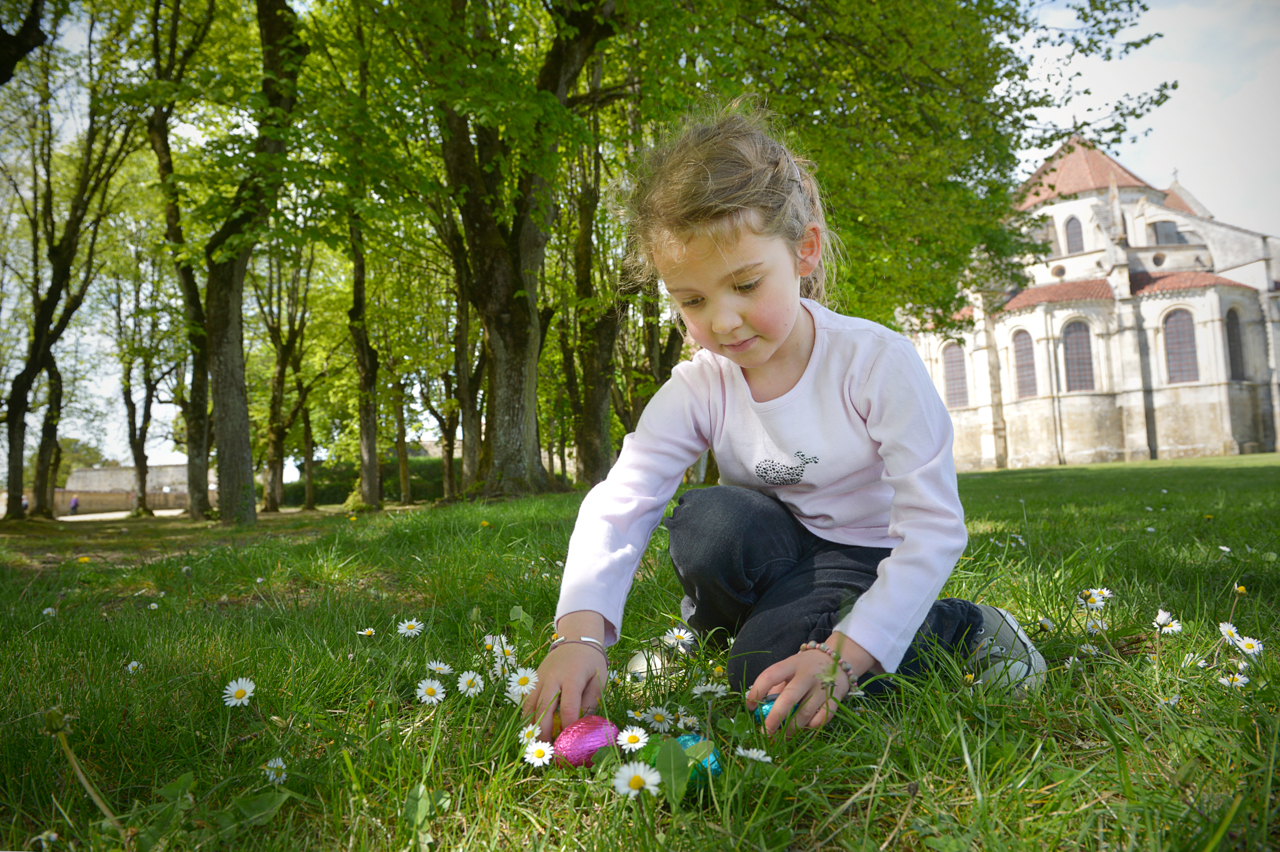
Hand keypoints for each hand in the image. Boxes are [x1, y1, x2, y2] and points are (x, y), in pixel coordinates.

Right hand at [522, 611, 607, 740]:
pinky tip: (529, 728)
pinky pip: (527, 699)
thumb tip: (582, 724)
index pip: (568, 707)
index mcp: (572, 677)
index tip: (569, 742)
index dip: (568, 727)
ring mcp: (541, 677)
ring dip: (531, 724)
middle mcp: (553, 677)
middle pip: (544, 708)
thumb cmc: (591, 662)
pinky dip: (526, 715)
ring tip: (534, 742)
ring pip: (531, 704)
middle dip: (544, 730)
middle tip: (546, 748)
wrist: (576, 638)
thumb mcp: (599, 679)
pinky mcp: (535, 678)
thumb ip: (591, 701)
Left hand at [745, 632, 874, 735]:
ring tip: (781, 736)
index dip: (757, 691)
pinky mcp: (835, 699)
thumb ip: (777, 686)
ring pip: (805, 713)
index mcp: (792, 664)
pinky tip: (803, 728)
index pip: (770, 675)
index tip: (750, 706)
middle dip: (774, 718)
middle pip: (788, 698)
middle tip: (765, 732)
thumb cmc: (805, 668)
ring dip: (791, 728)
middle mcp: (808, 674)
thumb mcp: (790, 668)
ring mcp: (823, 687)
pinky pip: (821, 719)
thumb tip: (761, 711)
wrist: (837, 659)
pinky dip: (810, 727)